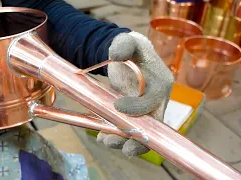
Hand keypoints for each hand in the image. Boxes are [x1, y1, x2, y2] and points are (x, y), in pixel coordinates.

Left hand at [96, 31, 173, 155]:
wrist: (126, 57)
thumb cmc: (129, 49)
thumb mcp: (126, 42)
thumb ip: (123, 44)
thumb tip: (117, 55)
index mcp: (161, 83)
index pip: (154, 101)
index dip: (137, 108)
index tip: (116, 105)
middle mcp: (159, 100)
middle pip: (152, 125)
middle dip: (134, 138)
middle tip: (111, 141)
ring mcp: (149, 110)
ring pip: (141, 133)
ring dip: (123, 140)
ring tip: (104, 140)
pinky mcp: (138, 116)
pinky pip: (133, 131)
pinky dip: (120, 136)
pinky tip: (103, 136)